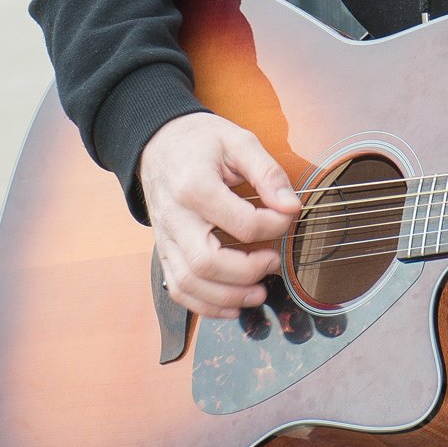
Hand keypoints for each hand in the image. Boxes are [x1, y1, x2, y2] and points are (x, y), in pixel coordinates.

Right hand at [138, 111, 300, 318]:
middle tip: (274, 261)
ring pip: (190, 282)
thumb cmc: (200, 141)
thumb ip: (267, 172)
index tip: (287, 217)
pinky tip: (233, 305)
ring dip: (228, 296)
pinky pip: (178, 288)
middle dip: (248, 271)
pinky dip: (205, 305)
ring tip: (259, 292)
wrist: (156, 143)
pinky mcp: (164, 250)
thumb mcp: (238, 141)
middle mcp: (175, 218)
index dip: (273, 227)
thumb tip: (291, 207)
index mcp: (195, 187)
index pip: (241, 223)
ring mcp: (166, 238)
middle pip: (207, 262)